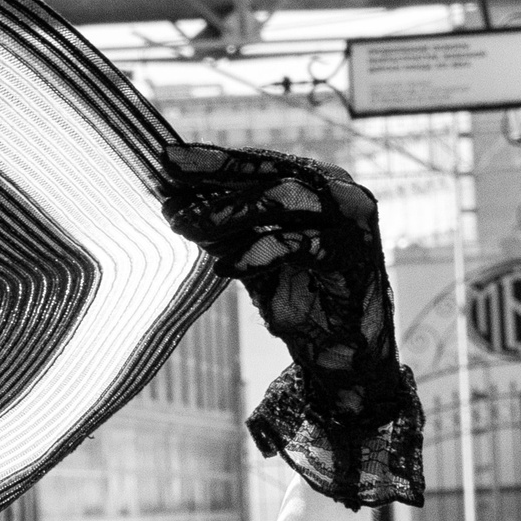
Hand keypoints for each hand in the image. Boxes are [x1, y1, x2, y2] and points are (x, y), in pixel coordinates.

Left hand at [159, 143, 422, 510]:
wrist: (346, 360)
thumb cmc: (304, 306)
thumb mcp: (255, 262)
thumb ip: (228, 233)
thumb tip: (176, 208)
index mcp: (314, 187)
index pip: (260, 164)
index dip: (213, 161)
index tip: (165, 161)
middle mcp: (337, 194)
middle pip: (271, 172)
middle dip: (215, 175)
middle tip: (168, 187)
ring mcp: (350, 222)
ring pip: (285, 198)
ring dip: (230, 211)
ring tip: (186, 225)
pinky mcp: (354, 256)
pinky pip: (301, 245)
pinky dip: (259, 253)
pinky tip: (224, 266)